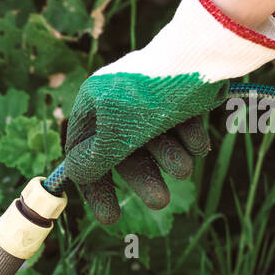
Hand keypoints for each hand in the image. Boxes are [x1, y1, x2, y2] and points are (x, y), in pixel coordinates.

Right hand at [63, 0, 274, 224]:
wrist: (201, 57)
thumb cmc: (149, 97)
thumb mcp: (116, 135)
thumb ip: (93, 160)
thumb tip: (73, 175)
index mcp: (92, 104)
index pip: (83, 154)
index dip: (96, 186)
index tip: (111, 217)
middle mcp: (117, 101)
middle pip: (123, 153)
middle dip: (144, 179)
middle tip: (161, 202)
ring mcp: (149, 100)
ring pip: (155, 144)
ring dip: (171, 159)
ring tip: (186, 169)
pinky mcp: (179, 97)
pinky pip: (179, 129)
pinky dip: (189, 140)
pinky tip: (198, 142)